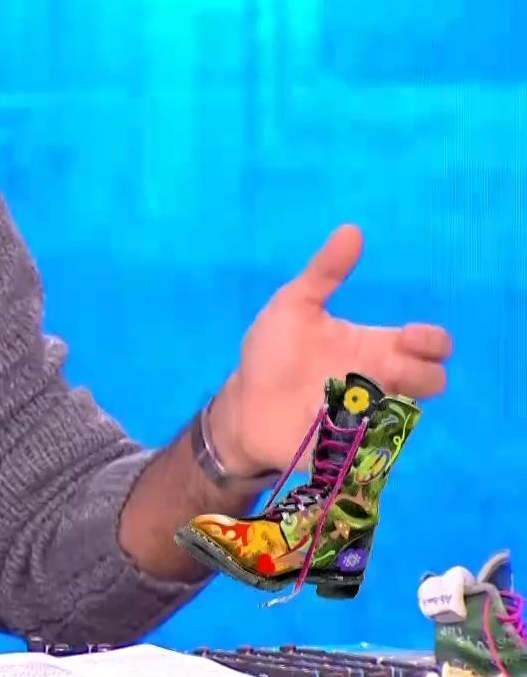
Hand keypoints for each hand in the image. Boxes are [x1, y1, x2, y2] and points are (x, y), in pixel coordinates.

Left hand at [209, 224, 450, 475]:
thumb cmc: (273, 353)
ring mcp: (370, 416)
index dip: (432, 342)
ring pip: (409, 416)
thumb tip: (352, 229)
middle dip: (418, 375)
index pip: (430, 345)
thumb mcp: (294, 305)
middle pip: (432, 381)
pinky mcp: (352, 447)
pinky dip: (356, 434)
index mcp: (375, 346)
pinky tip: (327, 422)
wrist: (243, 403)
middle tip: (382, 370)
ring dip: (384, 404)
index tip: (410, 338)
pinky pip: (376, 447)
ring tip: (346, 398)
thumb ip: (324, 271)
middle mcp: (380, 381)